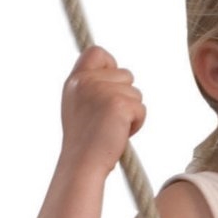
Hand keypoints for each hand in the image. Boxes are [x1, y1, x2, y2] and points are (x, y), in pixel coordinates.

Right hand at [60, 45, 145, 173]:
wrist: (83, 165)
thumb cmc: (85, 143)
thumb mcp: (80, 106)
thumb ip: (93, 87)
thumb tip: (121, 76)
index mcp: (75, 81)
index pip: (97, 52)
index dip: (110, 64)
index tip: (112, 87)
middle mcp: (86, 81)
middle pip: (126, 74)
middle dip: (126, 97)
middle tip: (109, 120)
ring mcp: (102, 91)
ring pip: (136, 93)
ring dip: (131, 112)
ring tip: (113, 129)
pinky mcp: (119, 104)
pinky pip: (141, 109)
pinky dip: (137, 124)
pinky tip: (120, 135)